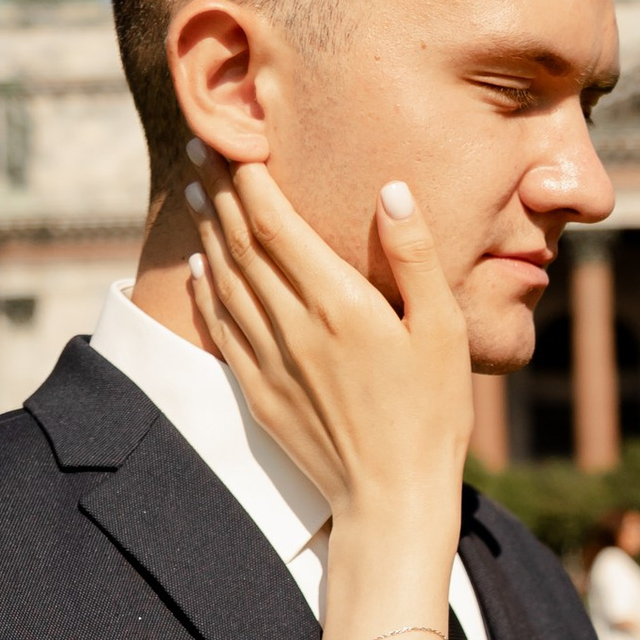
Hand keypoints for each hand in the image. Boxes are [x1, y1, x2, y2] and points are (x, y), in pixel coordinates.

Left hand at [190, 162, 474, 567]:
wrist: (391, 499)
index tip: (237, 140)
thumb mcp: (443, 330)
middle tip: (202, 147)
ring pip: (224, 281)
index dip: (251, 179)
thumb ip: (414, 256)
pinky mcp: (259, 391)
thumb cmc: (432, 414)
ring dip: (207, 231)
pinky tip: (198, 267)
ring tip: (197, 193)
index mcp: (338, 304)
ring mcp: (269, 360)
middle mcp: (292, 326)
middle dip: (221, 191)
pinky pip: (220, 327)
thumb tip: (391, 190)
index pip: (276, 225)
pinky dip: (204, 289)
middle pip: (240, 244)